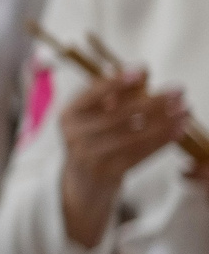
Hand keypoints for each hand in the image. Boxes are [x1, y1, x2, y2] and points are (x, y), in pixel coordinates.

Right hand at [59, 69, 189, 247]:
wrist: (83, 183)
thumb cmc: (94, 139)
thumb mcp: (95, 116)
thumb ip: (116, 95)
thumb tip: (143, 71)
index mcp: (69, 114)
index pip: (92, 95)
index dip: (116, 82)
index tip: (142, 70)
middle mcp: (74, 135)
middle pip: (116, 117)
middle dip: (151, 102)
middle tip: (178, 90)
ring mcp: (90, 157)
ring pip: (131, 137)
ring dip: (163, 122)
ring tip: (185, 109)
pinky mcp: (108, 174)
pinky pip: (140, 154)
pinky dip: (162, 141)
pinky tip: (179, 129)